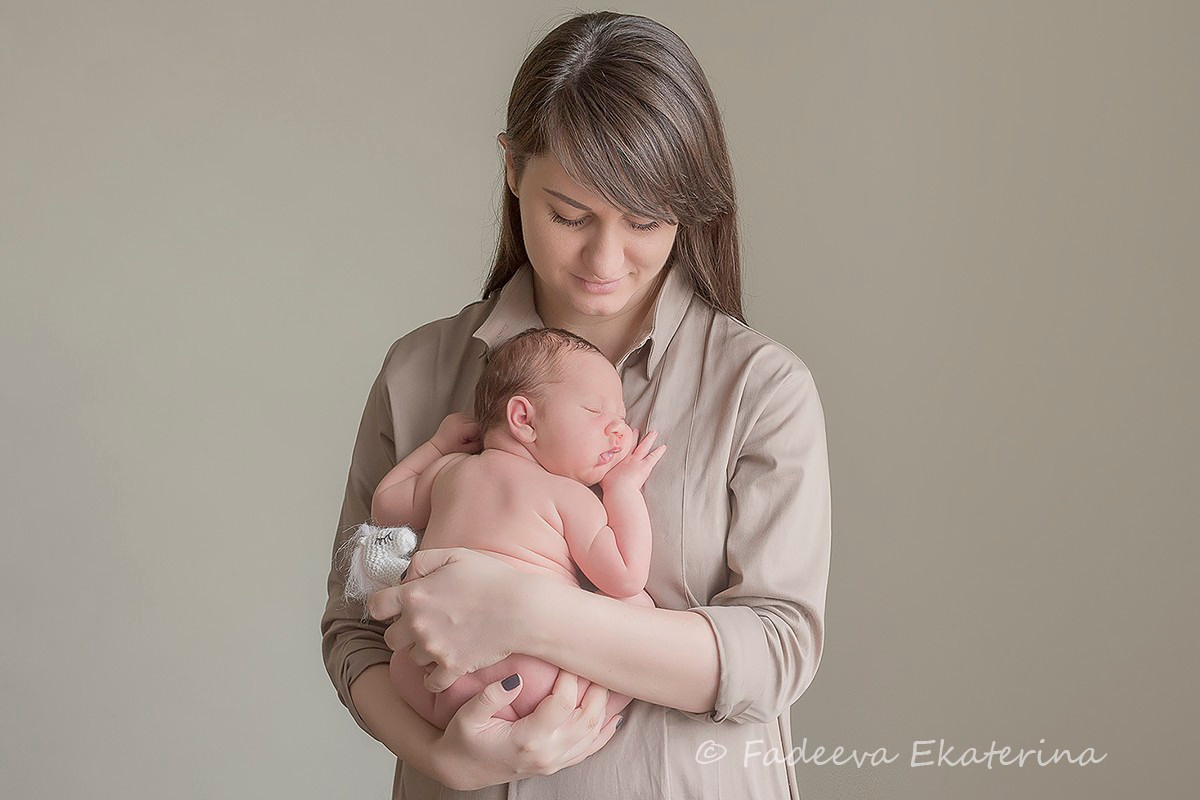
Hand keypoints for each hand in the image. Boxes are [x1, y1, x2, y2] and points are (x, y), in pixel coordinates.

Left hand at [366, 547, 547, 692]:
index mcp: (414, 595)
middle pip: (390, 638)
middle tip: (424, 624)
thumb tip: (407, 576)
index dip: (385, 606)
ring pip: (411, 659)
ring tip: (443, 640)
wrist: (523, 609)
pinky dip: (435, 677)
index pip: (376, 606)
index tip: (396, 606)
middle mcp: (418, 624)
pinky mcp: (451, 668)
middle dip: (403, 631)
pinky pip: (431, 683)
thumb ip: (423, 561)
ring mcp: (434, 649)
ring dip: (422, 651)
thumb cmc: (493, 579)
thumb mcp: (455, 555)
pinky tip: (445, 666)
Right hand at [430, 670, 623, 790]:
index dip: (570, 678)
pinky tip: (612, 717)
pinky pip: (588, 750)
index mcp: (527, 740)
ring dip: (603, 707)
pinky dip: (603, 733)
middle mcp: (546, 754)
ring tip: (607, 681)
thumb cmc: (461, 740)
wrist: (459, 771)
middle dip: (595, 688)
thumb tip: (517, 677)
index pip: (562, 703)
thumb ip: (491, 696)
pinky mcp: (554, 765)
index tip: (568, 655)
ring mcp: (553, 762)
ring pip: (592, 734)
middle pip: (585, 717)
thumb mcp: (467, 716)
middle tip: (595, 662)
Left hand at [432, 412, 481, 454]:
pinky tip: (461, 432)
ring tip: (463, 437)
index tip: (473, 443)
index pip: (479, 428)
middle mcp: (458, 418)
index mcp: (461, 427)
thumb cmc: (450, 452)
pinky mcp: (454, 415)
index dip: (479, 437)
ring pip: (472, 420)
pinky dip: (466, 425)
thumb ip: (480, 442)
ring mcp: (456, 415)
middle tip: (467, 441)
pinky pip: (467, 418)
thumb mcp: (468, 450)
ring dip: (471, 428)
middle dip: (475, 432)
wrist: (437, 448)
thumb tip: (489, 435)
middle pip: (476, 423)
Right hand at [600, 428, 665, 492]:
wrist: (619, 490)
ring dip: (649, 439)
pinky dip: (658, 452)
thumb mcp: (601, 476)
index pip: (619, 447)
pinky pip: (653, 457)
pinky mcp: (645, 466)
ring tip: (654, 433)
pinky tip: (663, 447)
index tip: (621, 434)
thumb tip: (592, 470)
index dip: (621, 440)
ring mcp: (636, 461)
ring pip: (644, 447)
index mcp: (616, 460)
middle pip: (631, 444)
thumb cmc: (610, 487)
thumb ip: (600, 472)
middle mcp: (626, 458)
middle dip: (633, 436)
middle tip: (635, 429)